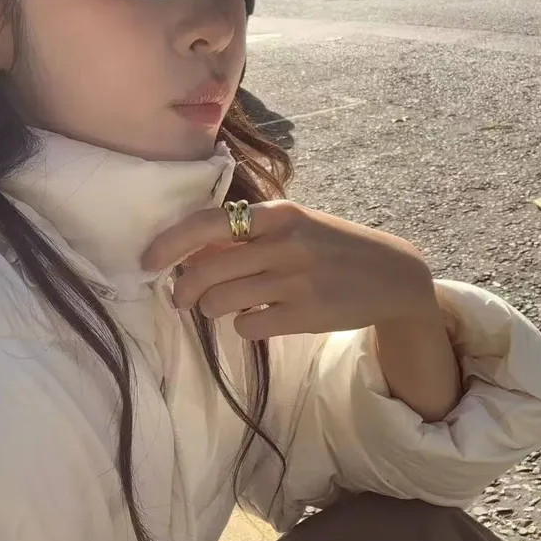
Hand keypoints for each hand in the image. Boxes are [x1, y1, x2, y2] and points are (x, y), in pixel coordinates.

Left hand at [142, 200, 438, 340]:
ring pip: (221, 301)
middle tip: (181, 299)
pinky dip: (243, 326)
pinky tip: (257, 319)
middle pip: (206, 271)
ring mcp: (295, 280)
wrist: (392, 275)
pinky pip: (248, 326)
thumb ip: (246, 235)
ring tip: (219, 307)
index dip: (169, 244)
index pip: (207, 224)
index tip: (147, 261)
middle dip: (183, 290)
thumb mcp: (294, 227)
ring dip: (210, 309)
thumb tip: (188, 252)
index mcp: (277, 215)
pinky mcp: (305, 314)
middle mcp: (283, 243)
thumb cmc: (331, 247)